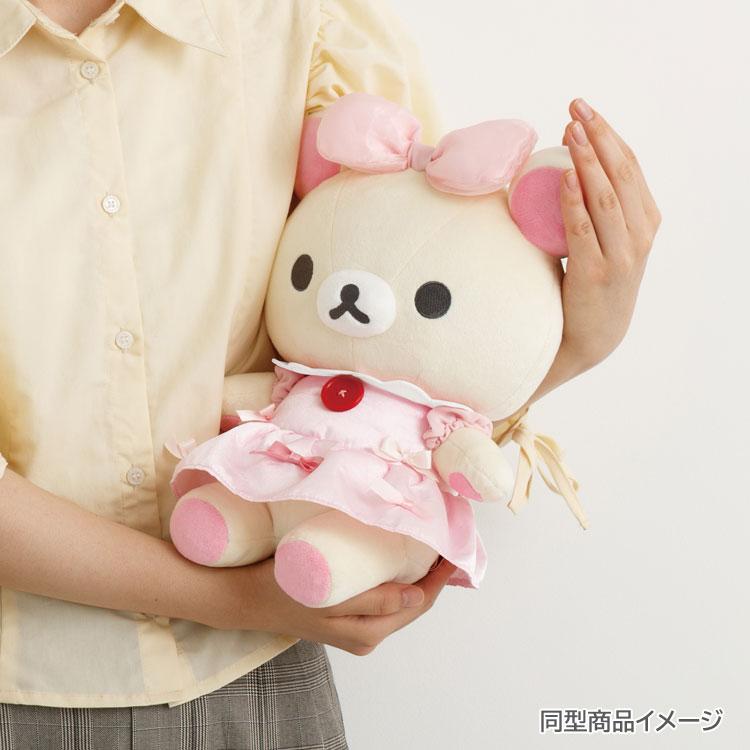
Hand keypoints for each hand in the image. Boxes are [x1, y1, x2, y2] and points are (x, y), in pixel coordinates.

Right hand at [213, 555, 457, 655]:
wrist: (246, 599)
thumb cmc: (283, 592)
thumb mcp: (326, 596)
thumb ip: (371, 600)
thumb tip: (416, 596)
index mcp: (368, 632)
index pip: (420, 602)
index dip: (441, 576)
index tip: (453, 545)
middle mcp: (369, 634)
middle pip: (415, 602)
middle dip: (433, 573)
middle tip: (444, 536)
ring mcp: (359, 626)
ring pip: (401, 599)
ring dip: (417, 573)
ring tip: (428, 541)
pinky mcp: (348, 615)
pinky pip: (384, 597)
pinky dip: (398, 577)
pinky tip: (400, 555)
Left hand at [531, 98, 660, 400]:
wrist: (592, 338)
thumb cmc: (592, 284)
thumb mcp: (607, 243)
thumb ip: (598, 212)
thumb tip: (564, 169)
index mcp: (645, 221)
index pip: (630, 167)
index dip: (607, 136)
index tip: (582, 111)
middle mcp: (640, 235)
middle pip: (622, 173)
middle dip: (598, 136)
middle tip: (575, 107)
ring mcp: (621, 255)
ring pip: (606, 196)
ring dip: (588, 158)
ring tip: (570, 129)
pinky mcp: (596, 273)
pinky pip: (583, 230)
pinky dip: (574, 200)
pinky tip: (563, 176)